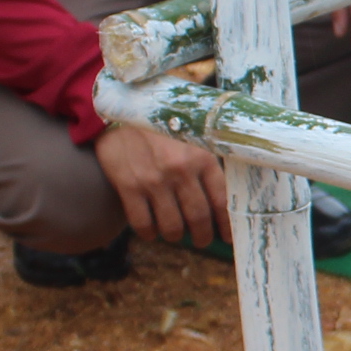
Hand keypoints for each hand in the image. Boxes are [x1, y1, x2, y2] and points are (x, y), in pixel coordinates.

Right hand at [94, 119, 228, 248]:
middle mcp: (181, 170)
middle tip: (202, 240)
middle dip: (203, 236)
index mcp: (202, 157)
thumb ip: (208, 162)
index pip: (221, 201)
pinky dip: (149, 233)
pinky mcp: (128, 186)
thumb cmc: (163, 125)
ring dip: (176, 236)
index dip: (226, 225)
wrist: (123, 110)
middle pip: (199, 218)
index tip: (227, 237)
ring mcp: (154, 180)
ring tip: (176, 234)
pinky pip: (143, 223)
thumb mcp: (193, 137)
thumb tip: (224, 197)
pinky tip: (152, 230)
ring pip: (172, 226)